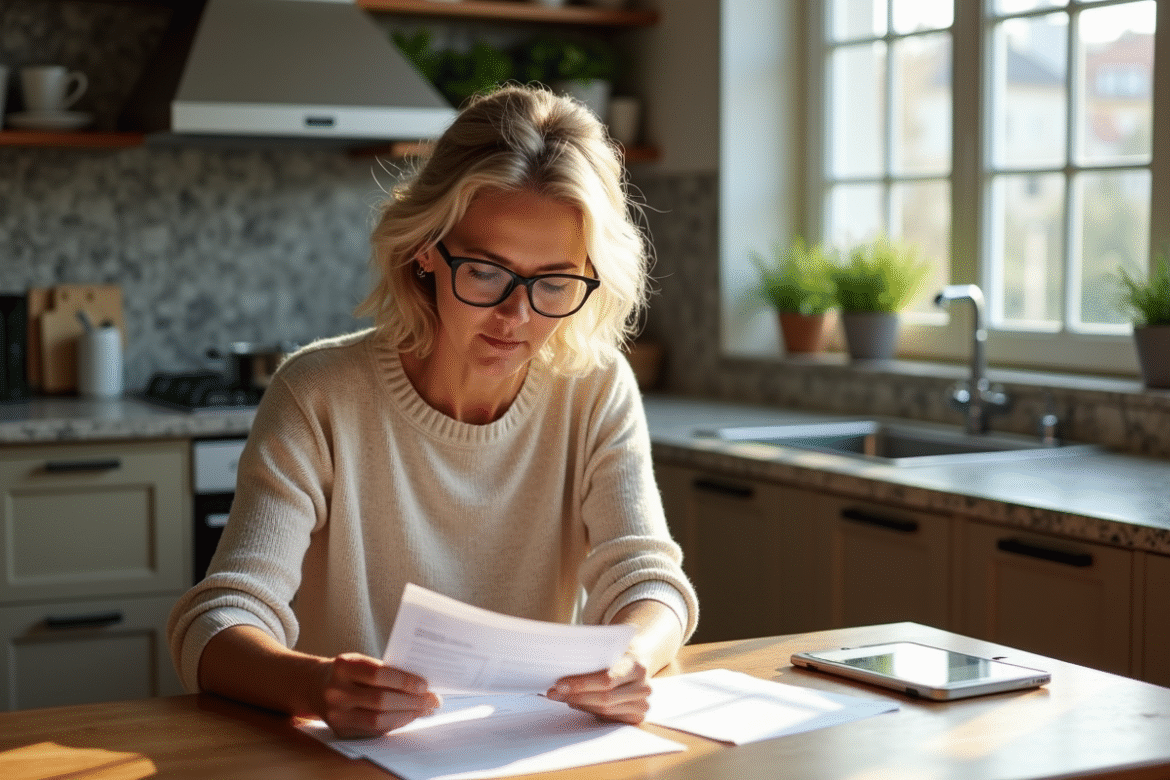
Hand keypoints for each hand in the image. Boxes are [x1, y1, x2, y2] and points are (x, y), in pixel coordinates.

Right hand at [317, 653, 440, 737]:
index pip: (378, 674)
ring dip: (407, 716)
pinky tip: (408, 717)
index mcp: (343, 666)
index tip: (424, 684)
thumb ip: (387, 671)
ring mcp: (336, 714)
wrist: (315, 686)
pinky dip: (395, 724)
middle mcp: (336, 691)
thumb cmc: (348, 671)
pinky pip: (373, 731)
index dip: (404, 681)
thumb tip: (423, 685)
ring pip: (377, 720)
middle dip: (411, 701)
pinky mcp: (340, 730)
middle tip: (432, 700)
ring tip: (424, 710)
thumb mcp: (361, 661)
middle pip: (380, 700)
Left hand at [545, 653, 651, 723]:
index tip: (559, 684)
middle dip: (575, 696)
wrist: (638, 660)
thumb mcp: (610, 647)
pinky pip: (609, 718)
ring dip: (580, 704)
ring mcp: (642, 705)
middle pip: (604, 698)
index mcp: (637, 666)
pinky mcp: (637, 717)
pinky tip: (577, 703)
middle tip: (553, 692)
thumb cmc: (619, 652)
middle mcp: (644, 687)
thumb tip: (560, 665)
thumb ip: (592, 655)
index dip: (581, 684)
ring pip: (604, 710)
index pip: (607, 679)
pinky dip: (590, 710)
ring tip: (562, 696)